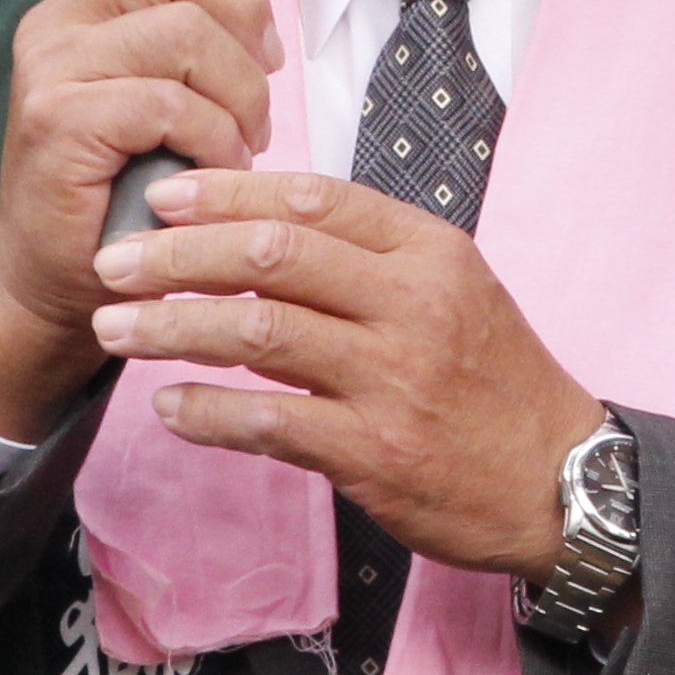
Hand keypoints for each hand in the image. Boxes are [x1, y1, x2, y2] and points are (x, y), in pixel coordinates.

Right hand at [0, 0, 277, 441]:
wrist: (57, 277)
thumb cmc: (125, 185)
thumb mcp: (162, 87)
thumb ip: (193, 22)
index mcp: (82, 0)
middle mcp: (55, 20)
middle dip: (242, 5)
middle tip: (264, 70)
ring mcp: (50, 69)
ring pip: (181, 29)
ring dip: (239, 88)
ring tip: (242, 136)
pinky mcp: (57, 122)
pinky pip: (166, 102)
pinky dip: (213, 135)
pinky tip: (216, 167)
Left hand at [91, 166, 609, 576]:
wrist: (561, 481)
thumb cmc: (495, 381)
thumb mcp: (454, 288)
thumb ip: (371, 256)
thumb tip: (262, 222)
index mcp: (429, 251)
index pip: (313, 198)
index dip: (226, 193)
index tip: (163, 198)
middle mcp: (413, 304)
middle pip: (271, 254)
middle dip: (176, 254)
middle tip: (113, 260)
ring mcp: (394, 379)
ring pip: (258, 331)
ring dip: (171, 326)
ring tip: (114, 328)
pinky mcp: (377, 454)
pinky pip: (270, 423)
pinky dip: (208, 412)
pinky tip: (168, 407)